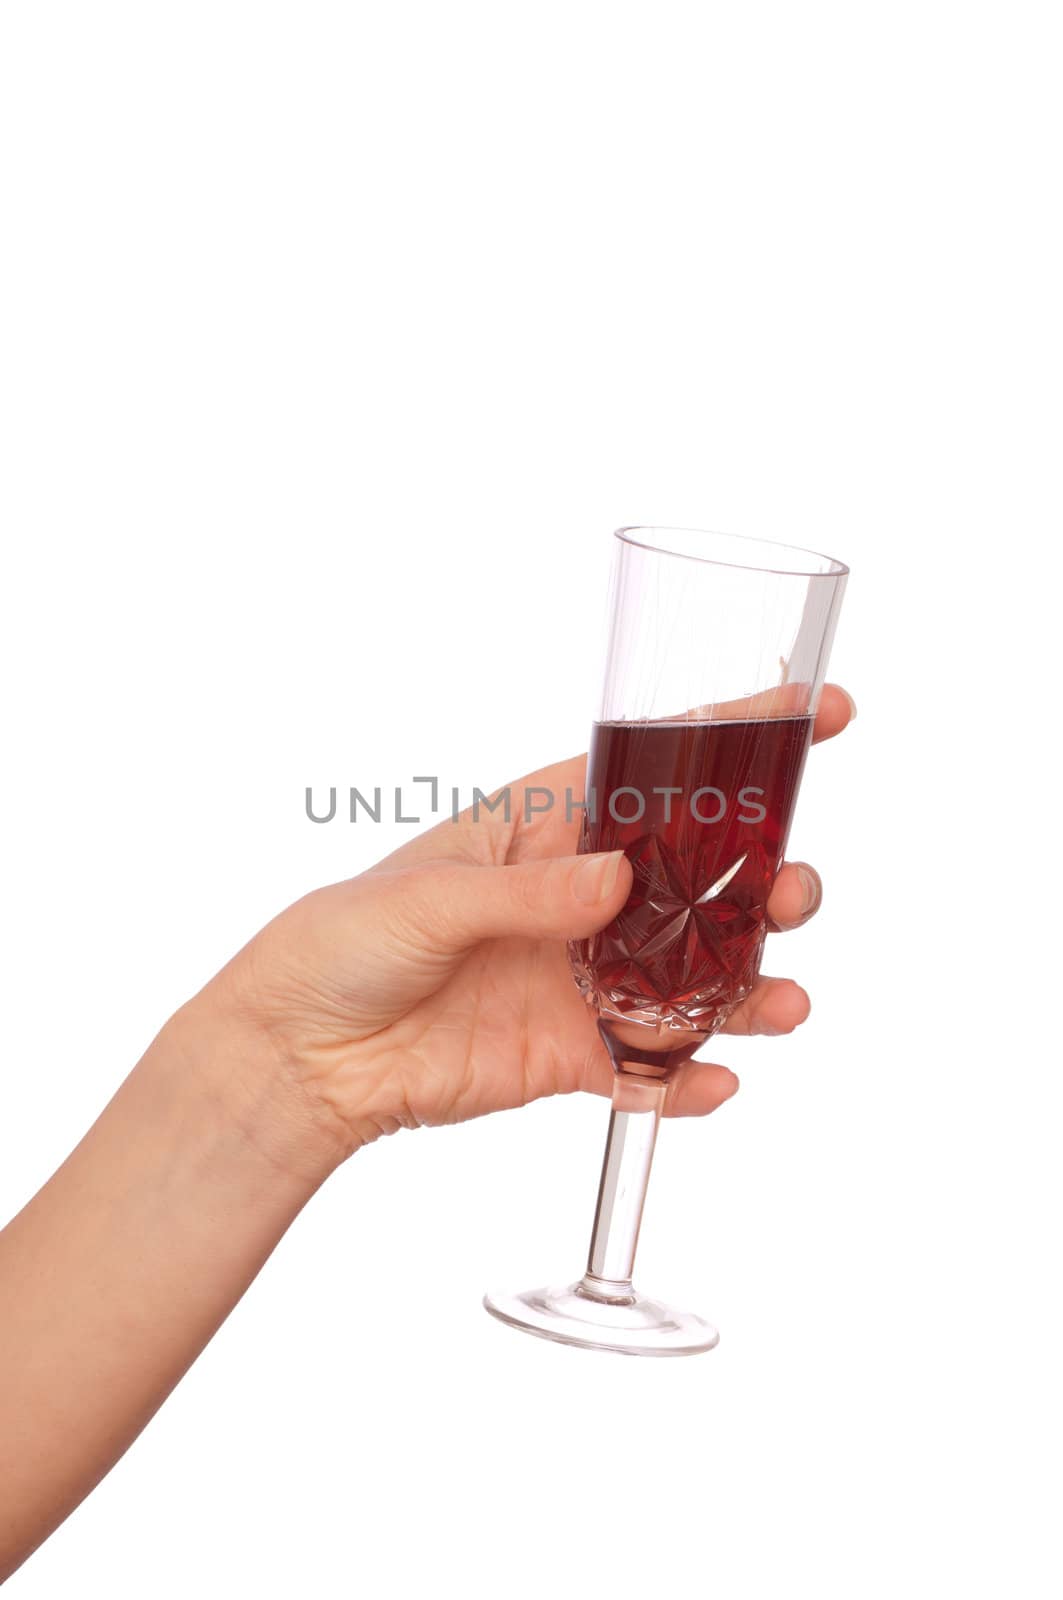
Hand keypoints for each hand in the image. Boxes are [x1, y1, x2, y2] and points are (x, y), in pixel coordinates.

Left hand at [197, 686, 854, 1161]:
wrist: (303, 1054)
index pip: (657, 770)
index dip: (738, 740)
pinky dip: (688, 1082)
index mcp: (549, 827)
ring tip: (785, 1001)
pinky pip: (650, 1069)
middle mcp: (585, 897)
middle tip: (792, 893)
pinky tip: (715, 1085)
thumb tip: (618, 882)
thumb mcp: (430, 899)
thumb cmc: (346, 941)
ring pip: (696, 976)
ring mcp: (586, 977)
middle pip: (704, 878)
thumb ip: (530, 896)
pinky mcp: (574, 1054)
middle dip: (766, 880)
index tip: (818, 713)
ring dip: (752, 985)